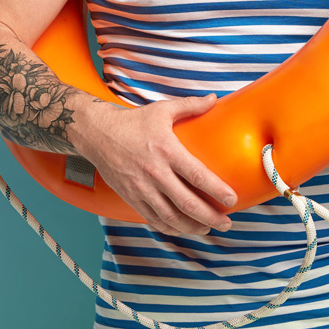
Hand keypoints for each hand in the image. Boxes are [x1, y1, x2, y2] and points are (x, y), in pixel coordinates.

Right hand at [75, 93, 236, 236]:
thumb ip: (190, 106)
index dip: (217, 190)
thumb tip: (214, 99)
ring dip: (192, 227)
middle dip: (210, 217)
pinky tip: (181, 228)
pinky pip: (153, 218)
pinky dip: (169, 227)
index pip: (197, 175)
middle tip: (226, 223)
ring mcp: (141, 188)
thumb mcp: (162, 110)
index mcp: (166, 151)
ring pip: (170, 216)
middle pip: (187, 203)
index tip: (233, 199)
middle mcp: (155, 173)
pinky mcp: (130, 197)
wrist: (96, 134)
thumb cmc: (131, 122)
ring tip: (208, 229)